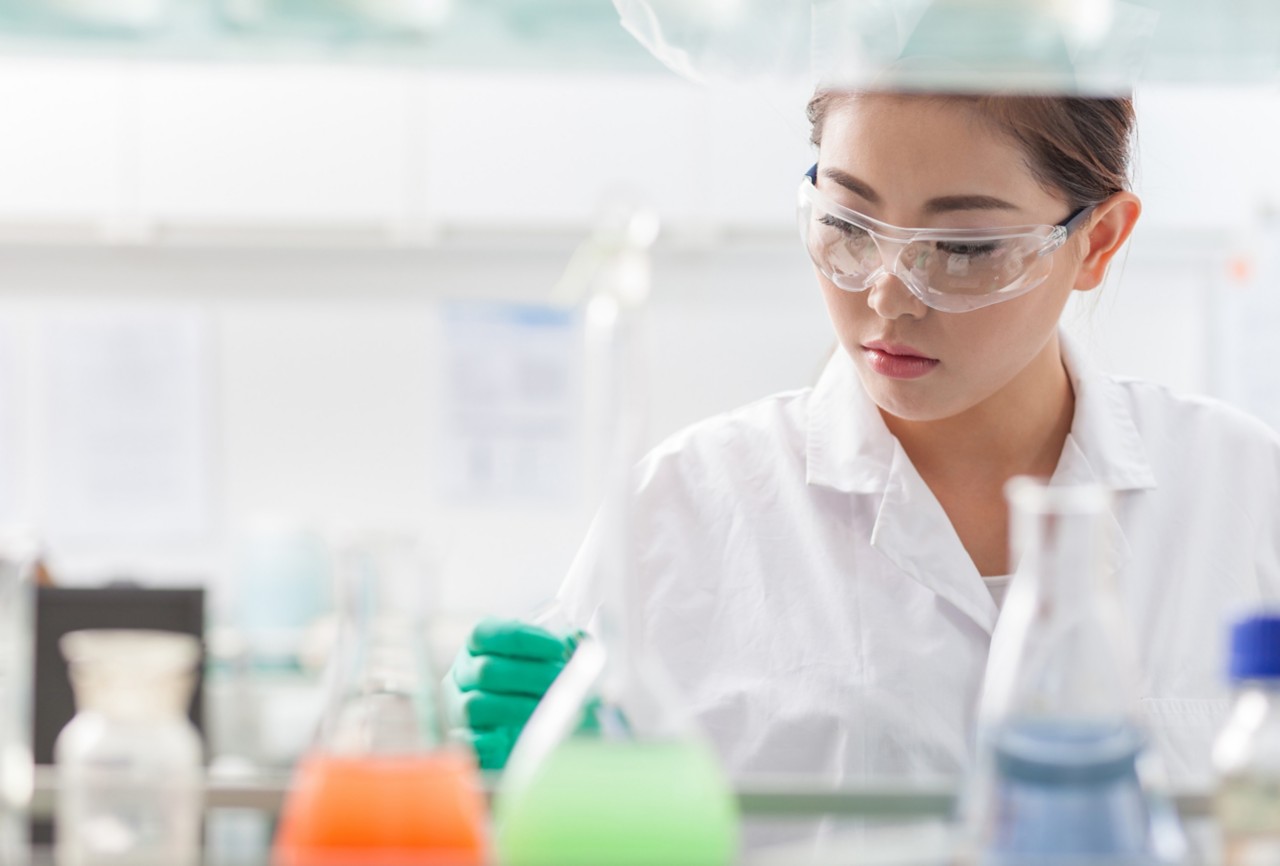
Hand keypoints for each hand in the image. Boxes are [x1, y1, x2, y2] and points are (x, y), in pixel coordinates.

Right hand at [444, 617, 576, 769]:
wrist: (527, 731)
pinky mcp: (463, 739)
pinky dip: (490, 741)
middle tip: (561, 683)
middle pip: (486, 670)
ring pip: (475, 705)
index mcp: (477, 646)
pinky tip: (511, 739)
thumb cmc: (535, 685)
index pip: (486, 633)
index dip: (523, 639)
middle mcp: (461, 673)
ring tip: (546, 710)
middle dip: (530, 676)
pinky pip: (468, 740)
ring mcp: (457, 707)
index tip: (559, 648)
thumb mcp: (550, 660)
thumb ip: (563, 647)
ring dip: (516, 708)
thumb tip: (580, 639)